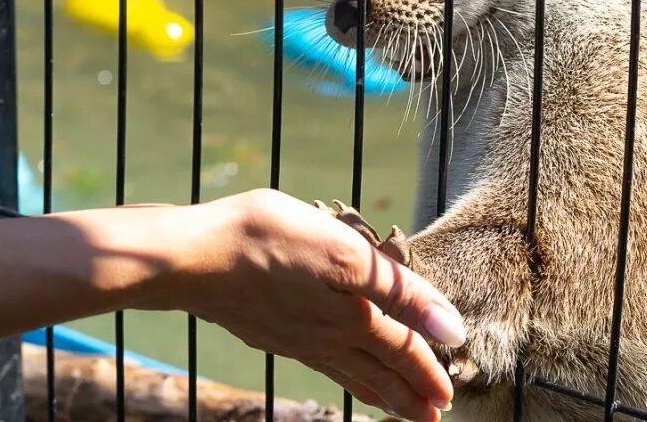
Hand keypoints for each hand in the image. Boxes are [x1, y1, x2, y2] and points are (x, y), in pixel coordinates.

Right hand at [159, 189, 464, 421]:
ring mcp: (295, 337)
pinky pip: (317, 362)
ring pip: (347, 371)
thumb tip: (451, 330)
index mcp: (352, 315)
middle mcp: (326, 335)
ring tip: (392, 407)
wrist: (195, 257)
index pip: (403, 350)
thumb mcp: (349, 254)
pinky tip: (334, 369)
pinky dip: (339, 374)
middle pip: (378, 370)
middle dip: (408, 395)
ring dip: (376, 390)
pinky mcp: (268, 331)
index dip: (428, 371)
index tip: (448, 397)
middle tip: (429, 418)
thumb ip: (402, 293)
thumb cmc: (271, 242)